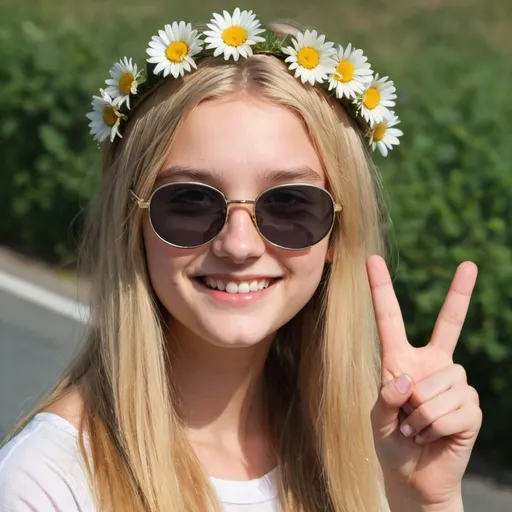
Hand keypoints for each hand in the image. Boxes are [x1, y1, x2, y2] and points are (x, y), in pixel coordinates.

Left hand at [367, 255, 481, 508]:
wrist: (414, 478)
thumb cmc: (390, 444)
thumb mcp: (377, 419)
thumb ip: (385, 398)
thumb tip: (407, 380)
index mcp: (401, 359)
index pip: (390, 319)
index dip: (381, 289)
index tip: (372, 260)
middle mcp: (432, 364)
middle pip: (448, 328)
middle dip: (460, 294)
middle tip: (467, 271)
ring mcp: (454, 383)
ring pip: (440, 383)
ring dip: (422, 414)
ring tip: (416, 427)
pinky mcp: (470, 406)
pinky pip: (453, 409)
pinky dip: (435, 428)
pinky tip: (433, 436)